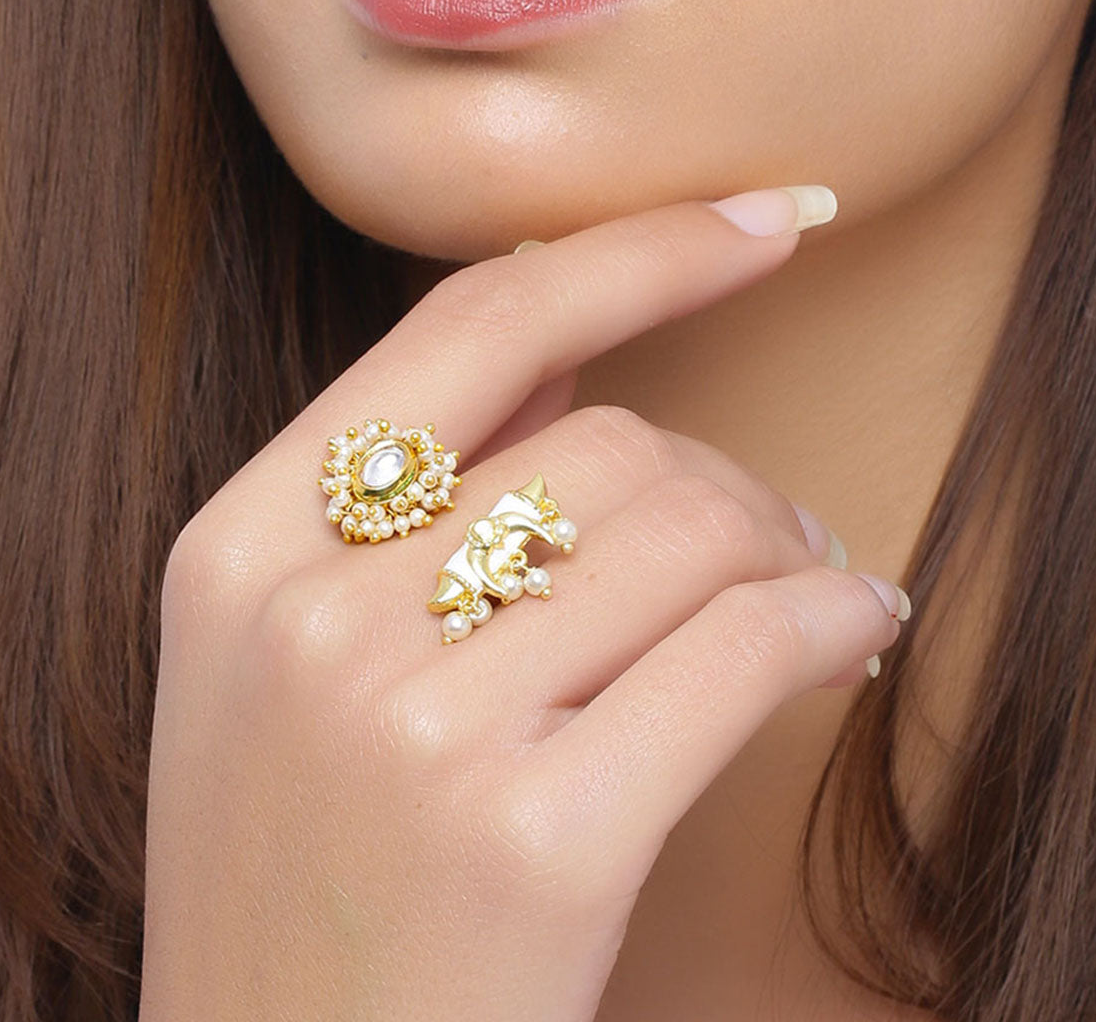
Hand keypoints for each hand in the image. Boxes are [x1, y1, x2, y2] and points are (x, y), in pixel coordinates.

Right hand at [139, 192, 902, 1020]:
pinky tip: (855, 624)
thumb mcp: (281, 667)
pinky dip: (828, 618)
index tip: (761, 219)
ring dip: (782, 543)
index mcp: (239, 550)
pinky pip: (742, 650)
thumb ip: (405, 500)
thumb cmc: (301, 876)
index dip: (633, 252)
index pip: (470, 325)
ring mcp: (415, 726)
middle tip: (774, 528)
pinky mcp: (534, 836)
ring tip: (805, 584)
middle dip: (722, 474)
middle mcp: (313, 618)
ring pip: (685, 530)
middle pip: (606, 440)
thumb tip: (587, 341)